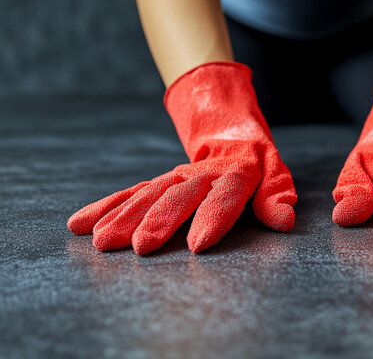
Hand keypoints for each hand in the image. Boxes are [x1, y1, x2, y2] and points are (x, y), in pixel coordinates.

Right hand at [68, 62, 295, 253]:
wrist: (230, 134)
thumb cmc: (257, 163)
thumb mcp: (276, 174)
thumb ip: (276, 197)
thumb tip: (282, 220)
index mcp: (235, 174)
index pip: (224, 197)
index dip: (212, 219)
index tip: (198, 245)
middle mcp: (200, 175)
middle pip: (179, 197)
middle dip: (159, 221)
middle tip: (141, 247)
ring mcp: (176, 178)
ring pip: (148, 195)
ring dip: (124, 218)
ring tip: (103, 242)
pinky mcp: (158, 182)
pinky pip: (130, 193)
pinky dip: (105, 207)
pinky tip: (81, 223)